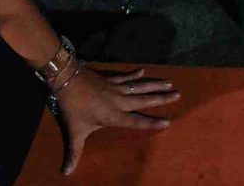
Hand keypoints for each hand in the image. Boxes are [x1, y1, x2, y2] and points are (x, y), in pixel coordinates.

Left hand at [52, 67, 177, 172]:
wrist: (66, 78)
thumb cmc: (71, 108)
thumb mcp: (73, 132)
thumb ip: (73, 152)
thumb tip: (66, 173)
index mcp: (113, 115)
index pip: (136, 121)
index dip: (151, 122)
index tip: (168, 122)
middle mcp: (119, 101)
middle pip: (144, 99)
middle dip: (161, 98)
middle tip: (178, 94)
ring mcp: (115, 87)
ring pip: (139, 86)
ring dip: (154, 84)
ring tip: (169, 83)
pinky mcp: (109, 78)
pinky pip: (125, 77)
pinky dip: (134, 74)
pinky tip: (143, 70)